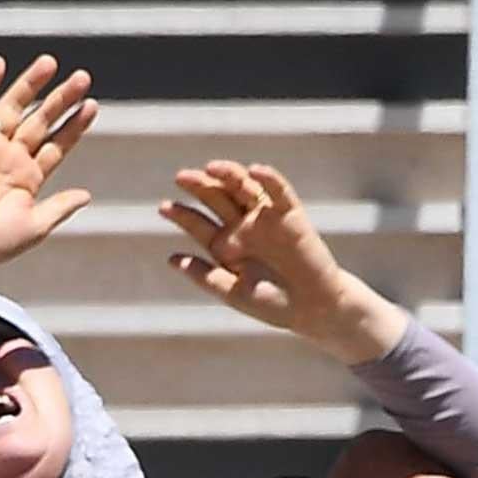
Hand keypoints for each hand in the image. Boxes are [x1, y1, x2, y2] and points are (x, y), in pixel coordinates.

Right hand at [0, 53, 96, 266]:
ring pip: (15, 108)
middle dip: (61, 99)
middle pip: (42, 120)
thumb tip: (86, 194)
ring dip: (32, 85)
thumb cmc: (0, 241)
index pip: (57, 143)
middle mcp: (13, 157)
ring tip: (51, 62)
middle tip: (83, 77)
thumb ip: (61, 206)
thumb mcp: (39, 225)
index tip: (92, 105)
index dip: (75, 125)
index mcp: (31, 177)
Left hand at [161, 161, 402, 362]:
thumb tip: (171, 259)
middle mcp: (243, 227)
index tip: (164, 208)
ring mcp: (266, 218)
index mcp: (225, 245)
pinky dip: (268, 179)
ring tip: (211, 168)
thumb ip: (205, 276)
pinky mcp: (290, 214)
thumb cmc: (273, 305)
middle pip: (217, 199)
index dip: (181, 215)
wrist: (314, 308)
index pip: (199, 224)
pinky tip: (254, 170)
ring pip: (243, 188)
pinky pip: (279, 191)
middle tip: (182, 177)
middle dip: (200, 187)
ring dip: (228, 175)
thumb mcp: (233, 293)